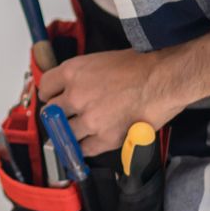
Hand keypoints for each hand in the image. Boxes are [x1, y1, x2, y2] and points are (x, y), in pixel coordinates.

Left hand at [37, 49, 184, 156]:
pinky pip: (84, 149)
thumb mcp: (100, 61)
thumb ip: (81, 76)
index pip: (45, 87)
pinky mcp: (105, 138)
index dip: (49, 94)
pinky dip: (85, 147)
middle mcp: (76, 96)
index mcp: (72, 72)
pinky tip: (90, 142)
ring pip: (65, 133)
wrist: (164, 78)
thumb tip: (71, 87)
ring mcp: (90, 119)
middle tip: (67, 116)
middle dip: (58, 115)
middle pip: (51, 112)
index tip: (54, 98)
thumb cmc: (140, 65)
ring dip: (71, 132)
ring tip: (81, 129)